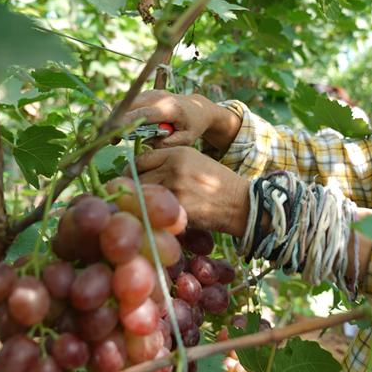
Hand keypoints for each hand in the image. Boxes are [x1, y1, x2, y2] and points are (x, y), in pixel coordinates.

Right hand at [125, 91, 240, 151]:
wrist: (199, 108)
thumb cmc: (193, 126)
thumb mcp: (187, 139)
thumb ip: (169, 143)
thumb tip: (147, 143)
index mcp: (169, 108)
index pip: (142, 114)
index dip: (126, 123)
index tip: (114, 135)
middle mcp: (158, 96)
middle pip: (129, 106)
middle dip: (116, 122)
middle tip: (110, 140)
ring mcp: (151, 92)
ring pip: (126, 103)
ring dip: (117, 118)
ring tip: (115, 136)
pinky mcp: (147, 93)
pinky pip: (129, 103)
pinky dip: (122, 114)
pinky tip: (122, 128)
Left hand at [133, 147, 249, 236]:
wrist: (241, 203)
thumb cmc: (218, 184)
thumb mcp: (194, 162)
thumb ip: (168, 163)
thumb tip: (140, 173)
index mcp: (178, 152)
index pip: (140, 159)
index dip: (131, 172)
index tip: (130, 182)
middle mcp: (173, 166)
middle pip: (137, 178)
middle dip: (133, 191)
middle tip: (135, 201)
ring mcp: (175, 187)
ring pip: (143, 197)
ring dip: (142, 205)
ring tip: (148, 211)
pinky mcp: (178, 207)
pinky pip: (155, 212)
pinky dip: (155, 217)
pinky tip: (162, 220)